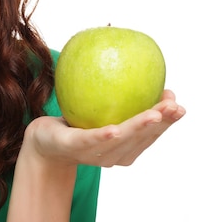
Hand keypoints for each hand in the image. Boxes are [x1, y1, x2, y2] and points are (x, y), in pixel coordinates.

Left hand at [25, 90, 185, 167]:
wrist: (42, 142)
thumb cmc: (74, 124)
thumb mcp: (98, 110)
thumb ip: (117, 98)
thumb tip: (134, 66)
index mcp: (124, 148)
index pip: (150, 134)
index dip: (166, 120)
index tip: (178, 103)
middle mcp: (113, 155)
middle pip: (141, 138)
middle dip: (161, 123)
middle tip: (175, 106)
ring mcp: (94, 153)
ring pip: (121, 140)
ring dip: (139, 127)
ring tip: (155, 114)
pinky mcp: (72, 146)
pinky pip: (90, 140)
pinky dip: (104, 136)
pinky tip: (114, 129)